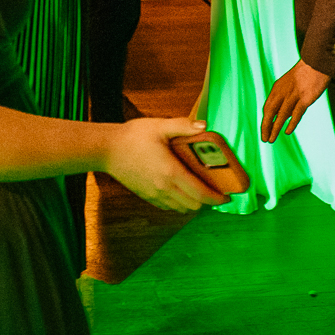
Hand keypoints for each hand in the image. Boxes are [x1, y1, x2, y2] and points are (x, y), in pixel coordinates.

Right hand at [102, 117, 227, 212]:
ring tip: (201, 191)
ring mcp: (155, 194)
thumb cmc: (133, 136)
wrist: (106, 150)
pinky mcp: (147, 196)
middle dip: (208, 201)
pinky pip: (169, 207)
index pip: (201, 193)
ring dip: (194, 203)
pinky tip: (181, 191)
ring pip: (182, 209)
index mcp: (171, 172)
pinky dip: (180, 204)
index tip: (228, 195)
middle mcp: (164, 188)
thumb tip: (205, 126)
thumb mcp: (159, 126)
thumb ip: (183, 125)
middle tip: (216, 190)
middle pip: (194, 205)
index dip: (217, 198)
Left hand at [260, 60, 329, 143]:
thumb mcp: (289, 84)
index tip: (264, 130)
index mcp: (277, 88)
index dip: (265, 120)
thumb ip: (285, 98)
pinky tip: (287, 132)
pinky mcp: (305, 98)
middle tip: (264, 139)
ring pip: (281, 115)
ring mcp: (293, 95)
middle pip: (270, 112)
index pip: (267, 106)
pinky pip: (296, 113)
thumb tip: (282, 115)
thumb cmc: (304, 74)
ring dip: (275, 128)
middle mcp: (282, 92)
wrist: (316, 63)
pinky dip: (291, 123)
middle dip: (266, 126)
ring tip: (271, 139)